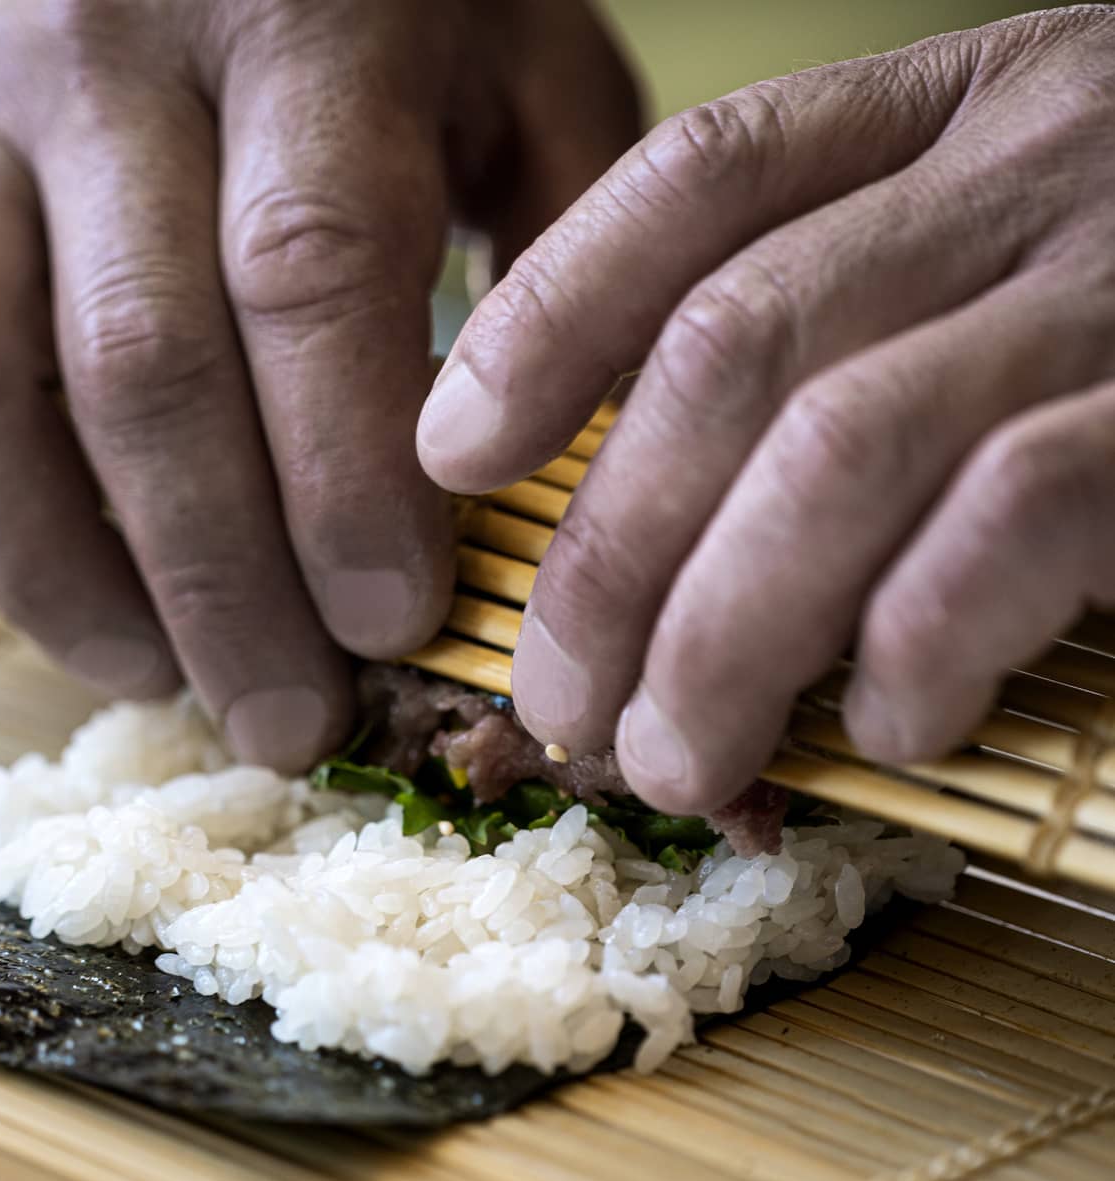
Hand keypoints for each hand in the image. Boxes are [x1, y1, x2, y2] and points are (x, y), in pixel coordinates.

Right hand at [0, 0, 637, 772]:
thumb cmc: (404, 31)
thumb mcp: (532, 95)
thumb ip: (561, 268)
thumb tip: (523, 497)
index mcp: (298, 19)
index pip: (307, 273)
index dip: (344, 482)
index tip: (389, 626)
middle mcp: (92, 57)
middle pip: (133, 365)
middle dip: (218, 586)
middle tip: (286, 722)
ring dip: (50, 575)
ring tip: (152, 675)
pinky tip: (18, 593)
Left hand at [419, 6, 1114, 813]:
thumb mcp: (1000, 279)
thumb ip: (846, 342)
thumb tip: (643, 528)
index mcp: (955, 114)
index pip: (701, 179)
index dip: (548, 319)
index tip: (451, 453)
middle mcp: (1038, 162)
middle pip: (731, 350)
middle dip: (610, 558)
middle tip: (561, 707)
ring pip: (840, 444)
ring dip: (723, 633)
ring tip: (675, 758)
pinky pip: (1010, 514)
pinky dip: (916, 638)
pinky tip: (893, 720)